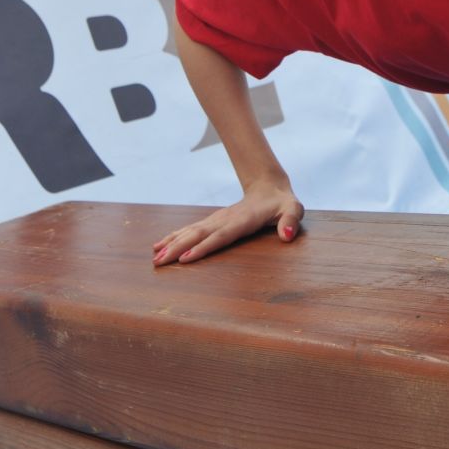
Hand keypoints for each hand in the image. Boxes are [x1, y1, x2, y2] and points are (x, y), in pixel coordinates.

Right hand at [154, 182, 302, 265]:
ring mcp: (216, 219)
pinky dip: (174, 237)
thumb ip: (291, 220)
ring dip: (172, 243)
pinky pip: (190, 230)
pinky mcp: (212, 221)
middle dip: (178, 248)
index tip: (185, 258)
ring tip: (154, 256)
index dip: (204, 247)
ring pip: (191, 231)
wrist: (269, 186)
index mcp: (243, 220)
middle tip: (159, 262)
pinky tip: (160, 245)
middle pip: (199, 234)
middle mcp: (225, 219)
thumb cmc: (283, 203)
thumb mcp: (294, 209)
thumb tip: (286, 236)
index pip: (221, 235)